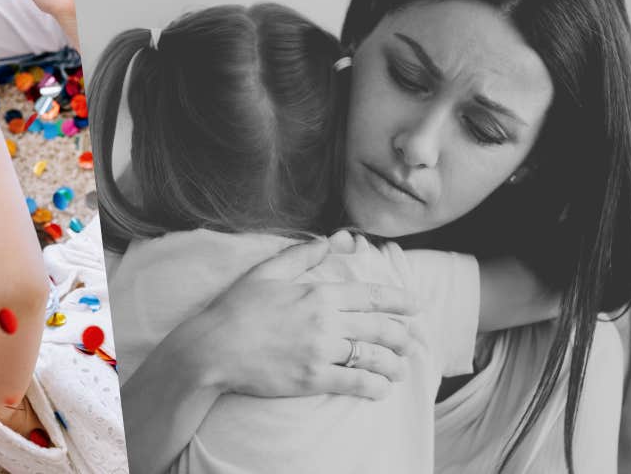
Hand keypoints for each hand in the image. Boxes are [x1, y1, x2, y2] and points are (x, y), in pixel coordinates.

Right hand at [202, 238, 420, 399]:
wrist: (212, 348)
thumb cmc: (236, 308)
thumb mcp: (266, 271)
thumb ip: (302, 255)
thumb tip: (331, 240)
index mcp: (317, 292)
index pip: (371, 296)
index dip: (400, 300)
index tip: (417, 305)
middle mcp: (325, 321)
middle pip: (380, 328)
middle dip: (404, 337)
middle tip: (413, 343)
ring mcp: (320, 351)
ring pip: (373, 357)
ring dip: (394, 365)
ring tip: (400, 370)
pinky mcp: (312, 378)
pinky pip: (354, 383)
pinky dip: (374, 387)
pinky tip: (381, 389)